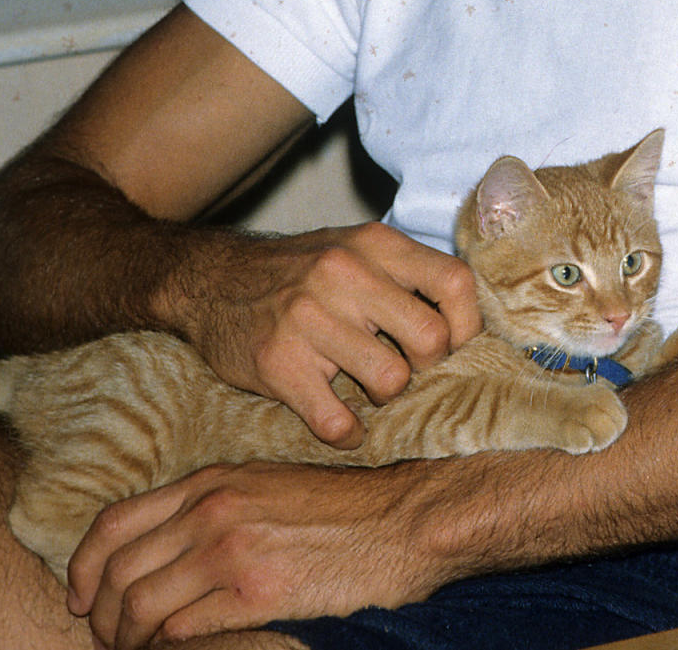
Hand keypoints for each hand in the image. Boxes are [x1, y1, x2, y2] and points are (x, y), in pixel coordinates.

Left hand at [67, 458, 460, 649]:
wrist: (397, 520)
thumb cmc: (335, 508)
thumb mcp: (261, 487)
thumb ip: (209, 508)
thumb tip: (158, 552)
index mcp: (209, 481)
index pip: (114, 522)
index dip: (82, 567)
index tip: (78, 598)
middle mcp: (211, 510)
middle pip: (118, 569)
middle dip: (98, 616)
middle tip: (104, 639)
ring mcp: (232, 550)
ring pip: (140, 604)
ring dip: (126, 640)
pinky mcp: (258, 592)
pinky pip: (182, 630)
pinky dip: (165, 649)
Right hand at [173, 220, 480, 446]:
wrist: (210, 281)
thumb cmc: (297, 272)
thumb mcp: (352, 249)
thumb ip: (403, 275)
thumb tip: (467, 324)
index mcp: (373, 244)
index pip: (454, 282)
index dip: (467, 326)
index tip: (456, 349)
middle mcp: (344, 273)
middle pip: (430, 340)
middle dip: (427, 370)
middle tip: (406, 374)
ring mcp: (308, 317)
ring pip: (390, 382)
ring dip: (384, 400)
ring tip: (366, 391)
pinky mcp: (278, 363)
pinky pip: (338, 421)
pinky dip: (347, 433)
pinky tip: (340, 422)